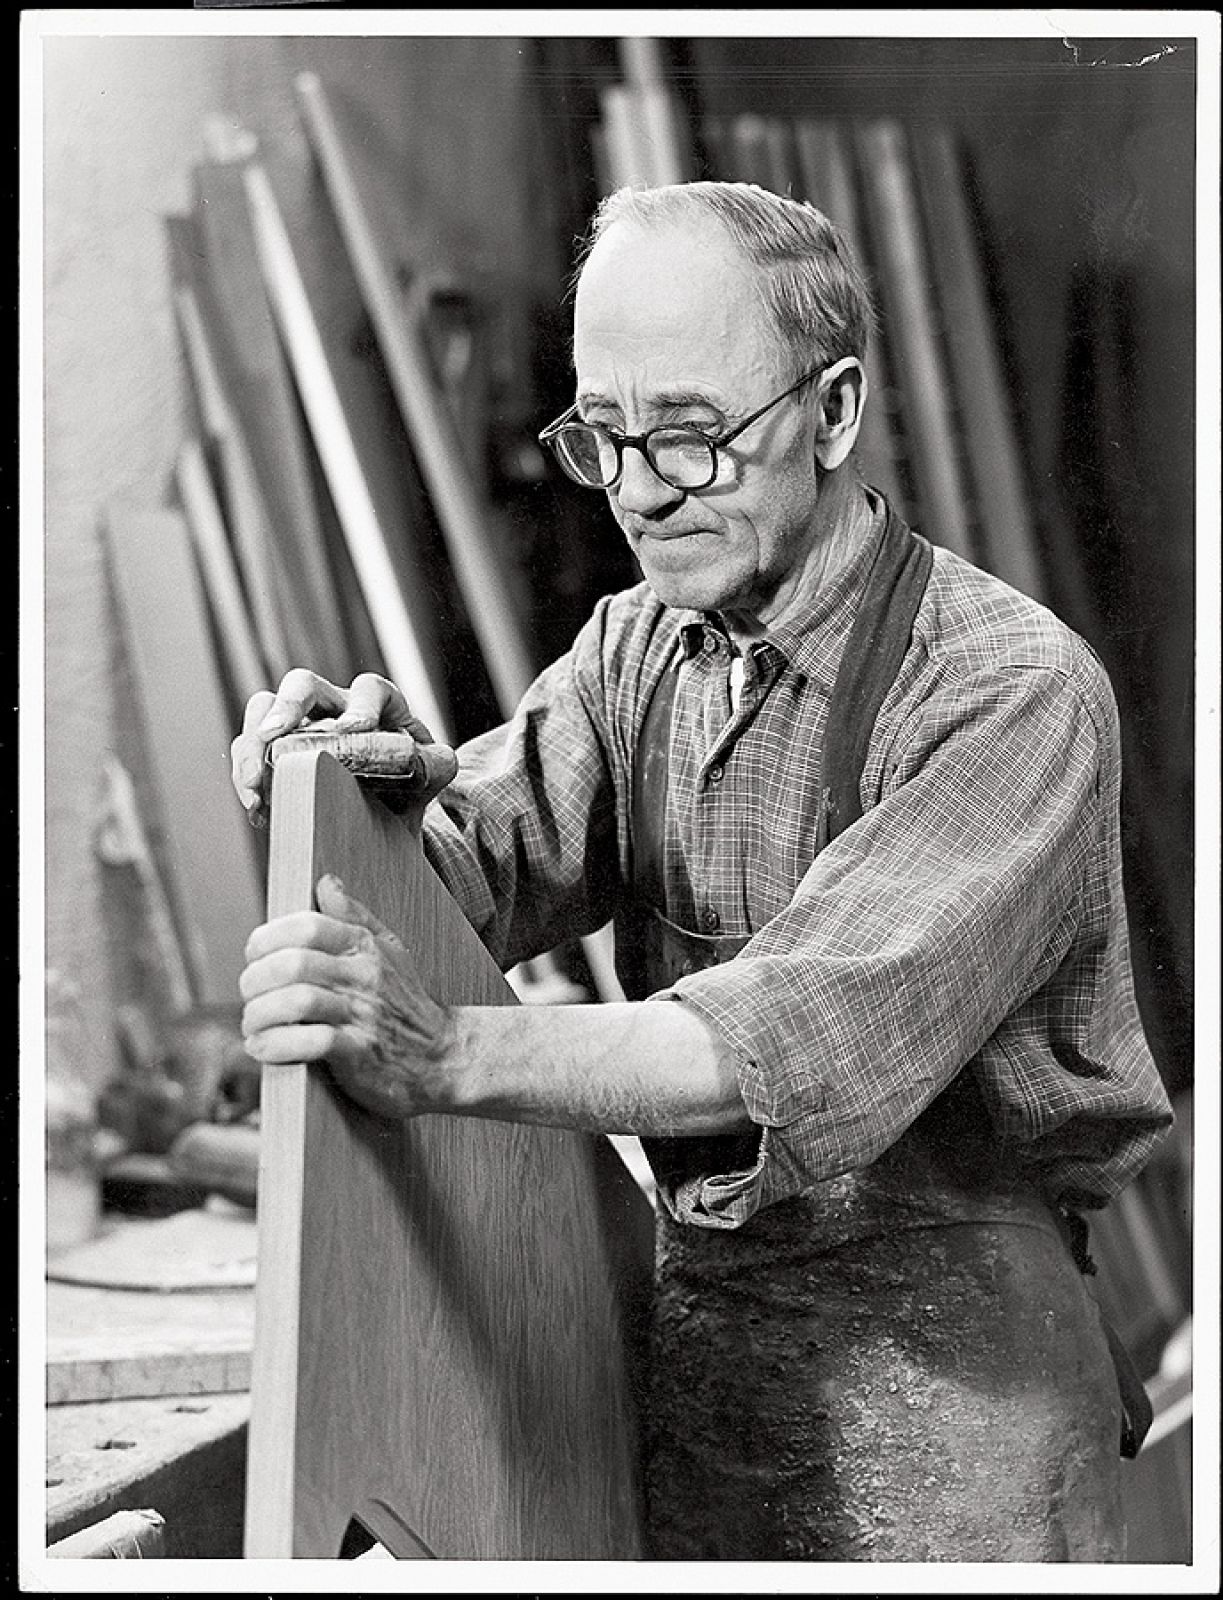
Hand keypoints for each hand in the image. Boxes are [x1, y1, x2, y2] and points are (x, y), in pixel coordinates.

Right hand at [230, 669, 454, 826]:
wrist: (386, 816)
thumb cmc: (408, 787)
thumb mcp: (428, 777)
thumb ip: (437, 766)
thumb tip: (439, 761)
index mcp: (378, 705)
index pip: (369, 689)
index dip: (361, 705)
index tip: (354, 730)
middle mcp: (334, 706)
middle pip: (302, 685)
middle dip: (286, 708)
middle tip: (273, 736)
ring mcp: (300, 726)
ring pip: (263, 711)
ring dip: (252, 746)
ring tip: (254, 786)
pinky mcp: (276, 753)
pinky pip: (250, 752)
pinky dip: (247, 778)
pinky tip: (259, 810)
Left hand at [240, 874, 458, 1120]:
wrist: (445, 1055)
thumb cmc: (407, 1003)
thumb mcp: (389, 951)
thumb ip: (354, 917)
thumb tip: (326, 882)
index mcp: (366, 947)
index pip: (306, 926)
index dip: (268, 938)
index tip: (254, 955)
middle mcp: (365, 976)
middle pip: (294, 964)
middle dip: (256, 980)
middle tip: (248, 996)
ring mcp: (364, 1015)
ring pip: (298, 1001)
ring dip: (260, 1015)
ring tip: (252, 1025)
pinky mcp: (361, 1053)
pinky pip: (312, 1042)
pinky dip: (277, 1045)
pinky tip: (263, 1047)